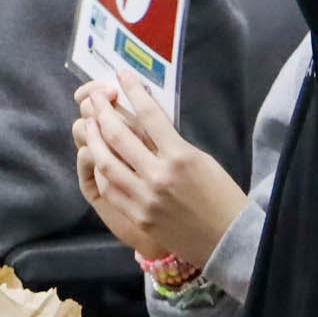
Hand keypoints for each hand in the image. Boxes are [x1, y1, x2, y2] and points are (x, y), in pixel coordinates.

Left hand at [73, 73, 249, 267]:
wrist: (228, 241)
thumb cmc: (221, 196)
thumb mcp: (202, 160)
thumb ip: (172, 143)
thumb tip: (146, 126)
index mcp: (180, 156)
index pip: (149, 115)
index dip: (132, 91)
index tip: (122, 75)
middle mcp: (158, 175)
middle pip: (118, 135)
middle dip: (102, 111)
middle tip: (95, 98)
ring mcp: (144, 198)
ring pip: (106, 162)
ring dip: (94, 138)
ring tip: (89, 123)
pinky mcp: (138, 216)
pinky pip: (110, 188)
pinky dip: (100, 170)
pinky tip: (96, 156)